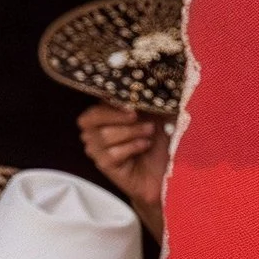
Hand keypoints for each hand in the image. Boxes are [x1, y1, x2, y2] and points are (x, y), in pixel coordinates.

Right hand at [78, 103, 169, 240]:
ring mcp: (96, 150)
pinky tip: (144, 146)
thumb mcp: (154, 116)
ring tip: (149, 133)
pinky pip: (112, 153)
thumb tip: (145, 86)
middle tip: (139, 117)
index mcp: (102, 117)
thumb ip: (145, 102)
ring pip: (104, 136)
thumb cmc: (158, 142)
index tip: (130, 103)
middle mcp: (93, 133)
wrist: (166, 173)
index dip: (109, 103)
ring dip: (131, 132)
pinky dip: (132, 147)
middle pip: (92, 118)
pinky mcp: (104, 165)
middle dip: (119, 116)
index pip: (93, 105)